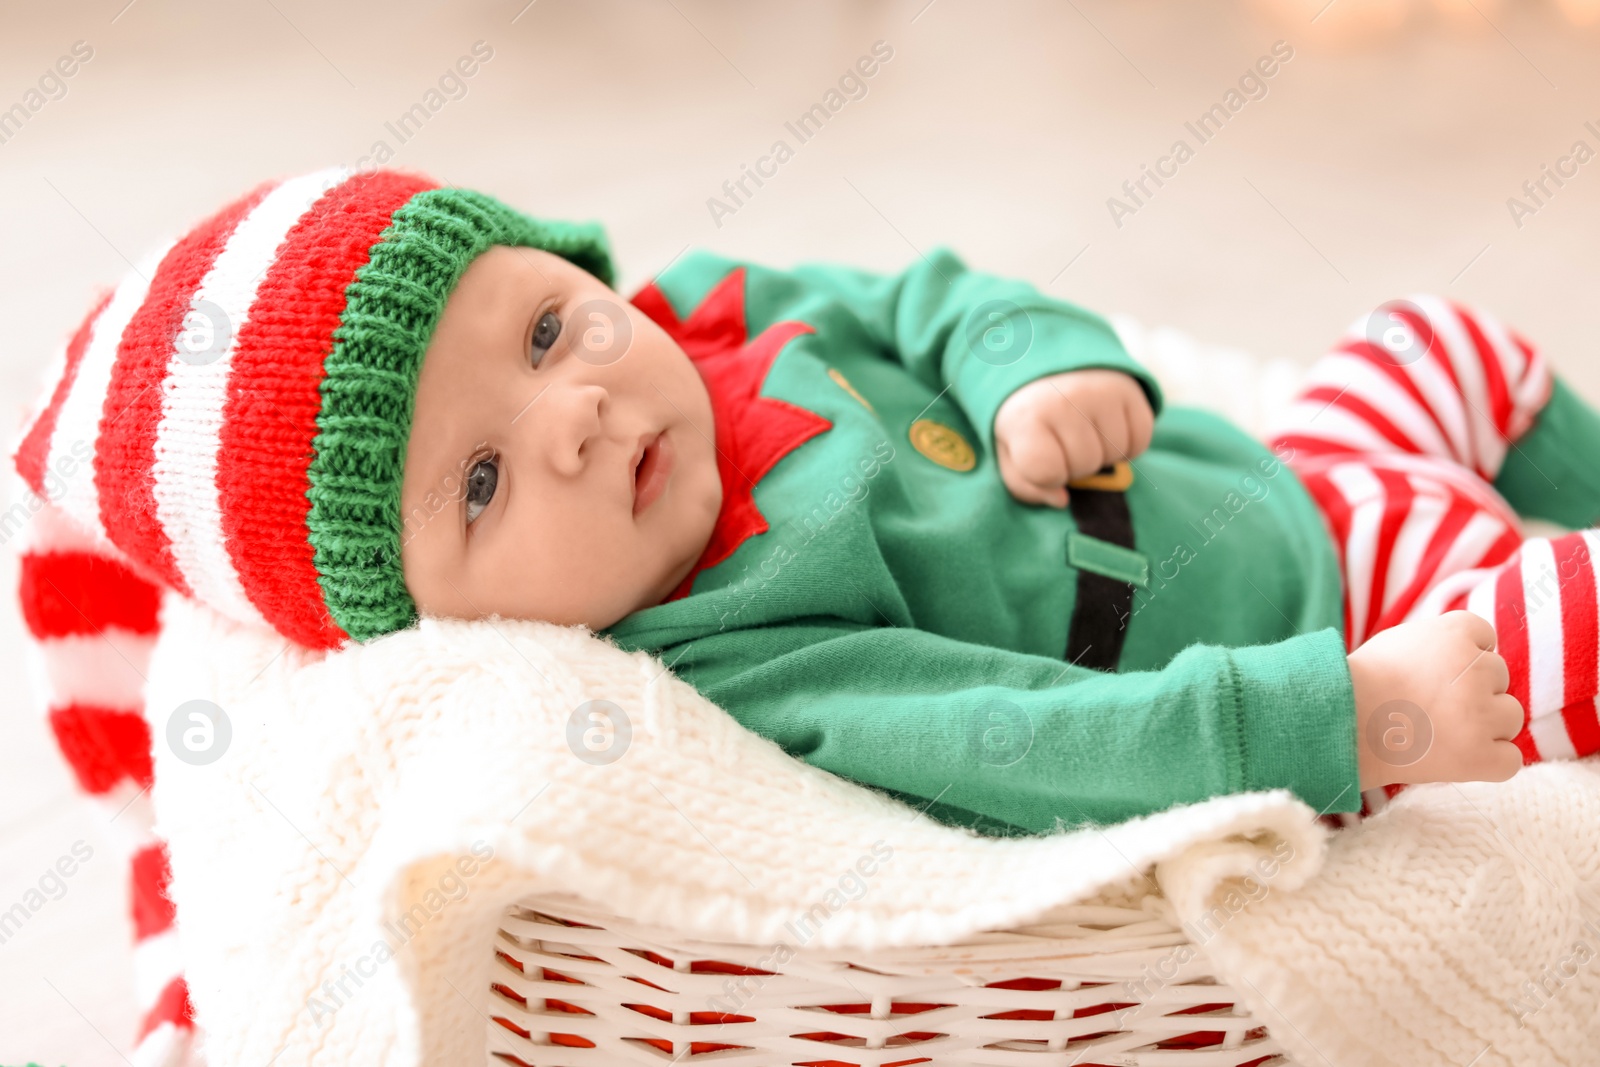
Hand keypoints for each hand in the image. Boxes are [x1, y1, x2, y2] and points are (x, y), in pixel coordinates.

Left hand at [994, 369, 1153, 507]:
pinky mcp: (1129, 391)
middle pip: (1084, 465)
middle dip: (1075, 464)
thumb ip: (1026, 485)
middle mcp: (1064, 400)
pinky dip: (1126, 445)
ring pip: (1114, 456)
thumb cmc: (1029, 422)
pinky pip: (1140, 442)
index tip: (1042, 458)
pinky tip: (1105, 427)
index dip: (1048, 476)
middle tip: (1063, 440)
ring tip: (1083, 431)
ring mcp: (1100, 393)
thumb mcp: (1011, 453)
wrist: (1049, 369)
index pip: (1047, 472)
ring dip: (1101, 454)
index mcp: (1026, 417)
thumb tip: (1061, 499)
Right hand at [1348, 611, 1525, 790]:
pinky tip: (1456, 758)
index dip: (1461, 657)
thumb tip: (1475, 652)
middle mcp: (1476, 668)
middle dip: (1471, 690)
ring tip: (1439, 732)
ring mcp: (1482, 714)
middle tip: (1428, 705)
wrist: (1336, 727)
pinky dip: (1489, 762)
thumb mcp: (1400, 641)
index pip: (1485, 637)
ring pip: (1510, 716)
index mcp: (1455, 633)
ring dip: (1484, 724)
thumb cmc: (1358, 684)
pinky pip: (1510, 759)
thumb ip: (1441, 642)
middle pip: (1499, 677)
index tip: (1432, 674)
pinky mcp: (1482, 756)